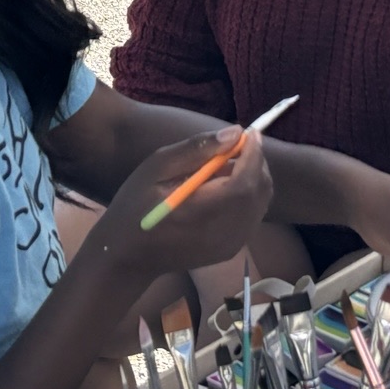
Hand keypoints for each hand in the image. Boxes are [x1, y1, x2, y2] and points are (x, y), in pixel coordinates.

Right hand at [89, 127, 272, 283]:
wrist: (128, 256)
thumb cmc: (135, 206)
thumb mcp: (157, 167)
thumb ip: (197, 148)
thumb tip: (235, 132)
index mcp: (203, 212)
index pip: (246, 181)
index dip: (254, 154)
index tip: (250, 132)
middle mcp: (223, 233)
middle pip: (260, 192)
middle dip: (257, 163)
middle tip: (240, 144)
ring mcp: (230, 245)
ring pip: (261, 203)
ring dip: (253, 178)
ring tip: (228, 165)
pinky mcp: (230, 250)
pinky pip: (252, 216)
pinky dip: (248, 195)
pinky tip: (224, 187)